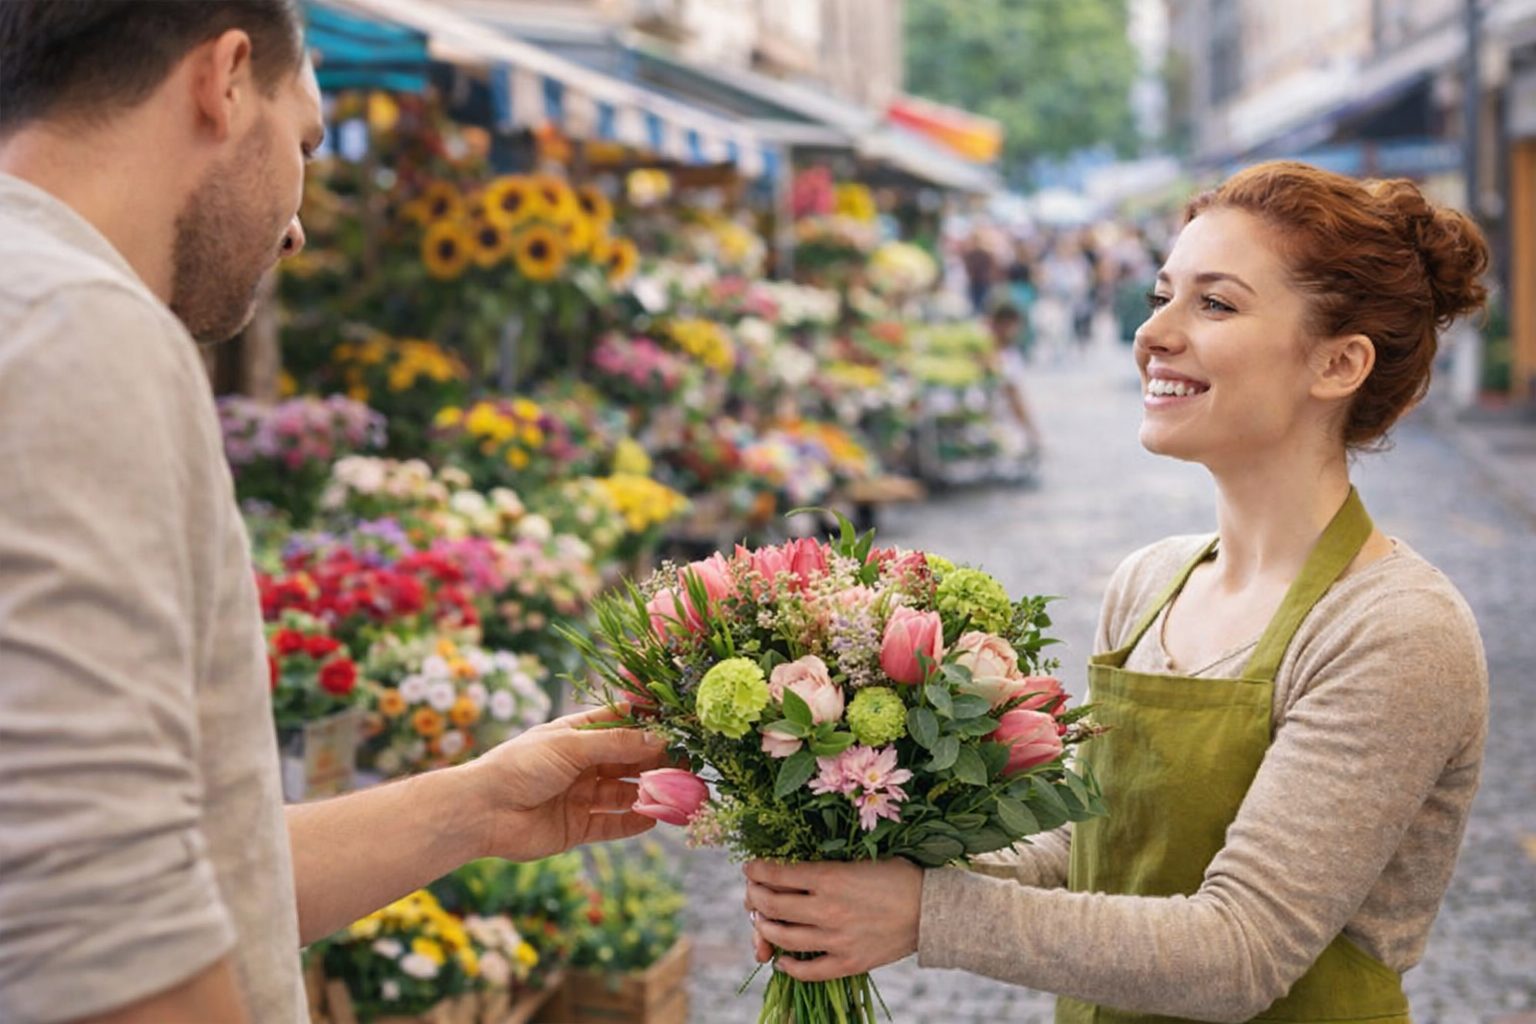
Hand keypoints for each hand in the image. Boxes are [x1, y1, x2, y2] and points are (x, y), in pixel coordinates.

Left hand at [466, 705, 667, 861]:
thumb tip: (660, 740)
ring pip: (624, 793)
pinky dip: (633, 822)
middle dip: (656, 763)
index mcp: (576, 734)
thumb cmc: (520, 766)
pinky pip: (612, 824)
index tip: (680, 727)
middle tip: (688, 766)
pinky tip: (654, 819)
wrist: (481, 812)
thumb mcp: (571, 746)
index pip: (621, 725)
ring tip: (677, 794)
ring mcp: (580, 796)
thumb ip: (616, 745)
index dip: (649, 726)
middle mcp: (581, 764)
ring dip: (649, 793)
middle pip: (628, 761)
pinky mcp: (577, 826)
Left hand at [741, 858, 923, 980]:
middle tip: (753, 893)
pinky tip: (781, 960)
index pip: (777, 873)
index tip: (751, 868)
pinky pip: (807, 971)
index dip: (757, 870)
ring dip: (765, 927)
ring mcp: (836, 939)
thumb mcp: (860, 858)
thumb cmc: (899, 876)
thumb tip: (792, 868)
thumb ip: (826, 865)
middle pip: (772, 904)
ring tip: (762, 921)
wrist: (933, 910)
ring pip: (783, 936)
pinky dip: (788, 966)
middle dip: (755, 896)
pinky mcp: (848, 963)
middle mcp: (827, 908)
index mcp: (830, 876)